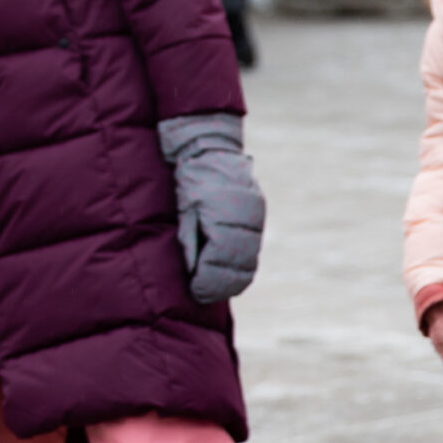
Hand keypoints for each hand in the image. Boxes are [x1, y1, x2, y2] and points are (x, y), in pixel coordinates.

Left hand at [160, 114, 265, 303]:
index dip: (206, 282)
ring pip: (249, 263)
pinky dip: (240, 266)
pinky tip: (225, 271)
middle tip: (201, 293)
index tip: (195, 292)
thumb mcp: (183, 210)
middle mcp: (246, 217)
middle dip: (219, 286)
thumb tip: (194, 272)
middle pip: (238, 267)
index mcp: (223, 214)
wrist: (209, 148)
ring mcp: (256, 216)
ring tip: (211, 286)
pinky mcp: (258, 216)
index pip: (219, 261)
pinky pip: (252, 251)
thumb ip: (188, 240)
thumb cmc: (190, 180)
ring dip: (231, 279)